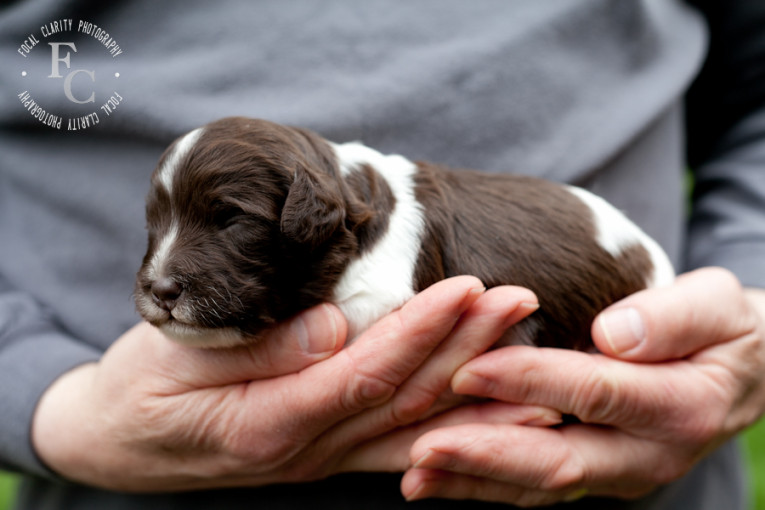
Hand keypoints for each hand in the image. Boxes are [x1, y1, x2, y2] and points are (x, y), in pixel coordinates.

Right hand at [32, 276, 550, 491]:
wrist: (114, 445)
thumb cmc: (138, 391)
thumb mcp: (172, 359)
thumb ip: (257, 346)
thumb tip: (333, 325)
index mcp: (269, 421)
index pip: (365, 372)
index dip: (421, 330)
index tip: (469, 287)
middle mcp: (308, 450)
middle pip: (405, 401)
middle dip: (469, 350)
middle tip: (521, 301)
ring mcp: (322, 459)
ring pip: (416, 432)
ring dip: (478, 395)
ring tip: (536, 362)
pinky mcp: (327, 454)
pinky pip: (401, 451)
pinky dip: (455, 436)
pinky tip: (498, 422)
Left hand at [401, 268, 764, 505]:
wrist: (737, 375)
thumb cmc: (722, 330)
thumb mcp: (716, 307)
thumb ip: (673, 317)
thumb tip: (615, 332)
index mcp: (680, 406)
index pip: (596, 393)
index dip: (532, 381)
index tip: (471, 368)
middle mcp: (645, 455)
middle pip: (560, 460)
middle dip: (488, 452)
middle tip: (424, 445)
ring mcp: (616, 472)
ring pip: (539, 484)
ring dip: (474, 481)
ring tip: (416, 473)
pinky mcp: (591, 474)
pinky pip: (533, 487)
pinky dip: (482, 486)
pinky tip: (434, 480)